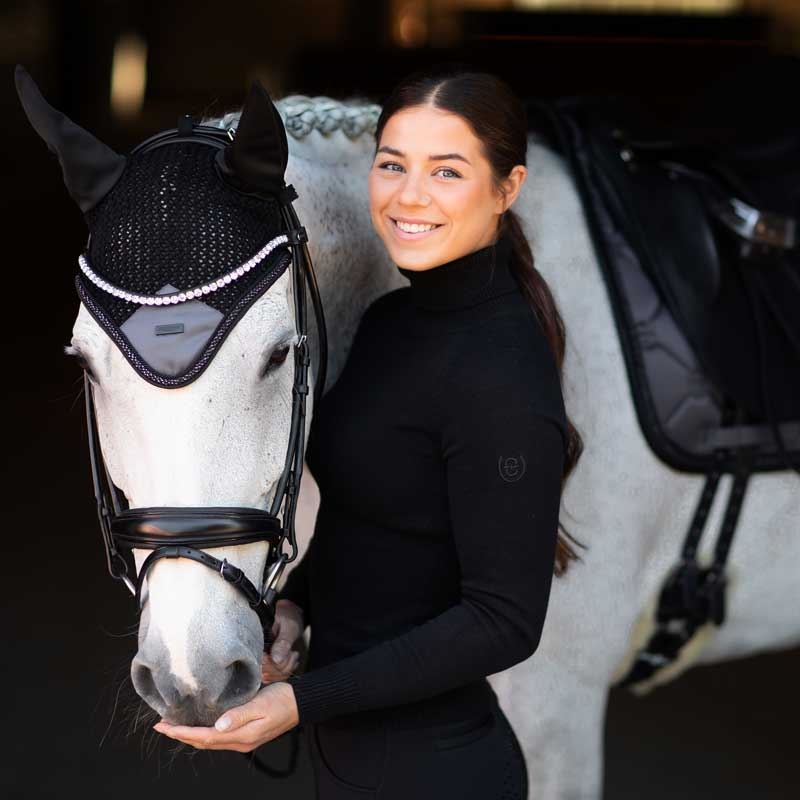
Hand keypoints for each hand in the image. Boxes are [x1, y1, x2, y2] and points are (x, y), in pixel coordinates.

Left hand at [153, 681, 298, 751]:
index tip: (165, 727)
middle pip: (204, 742)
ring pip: (209, 740)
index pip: (206, 737)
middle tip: (161, 726)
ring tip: (173, 725)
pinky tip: (198, 724)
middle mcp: (239, 741)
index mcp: (242, 735)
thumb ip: (240, 715)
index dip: (183, 733)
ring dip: (190, 734)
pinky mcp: (245, 733)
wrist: (300, 703)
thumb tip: (218, 725)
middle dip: (181, 735)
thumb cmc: (282, 700)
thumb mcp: (262, 704)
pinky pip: (218, 736)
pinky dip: (203, 732)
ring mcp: (242, 739)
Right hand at [262, 598, 304, 681]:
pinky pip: (274, 677)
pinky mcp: (267, 663)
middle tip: (293, 652)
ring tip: (293, 654)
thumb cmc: (288, 616)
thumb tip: (276, 659)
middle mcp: (255, 652)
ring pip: (270, 678)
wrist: (290, 614)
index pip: (260, 665)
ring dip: (286, 668)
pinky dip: (286, 671)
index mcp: (256, 641)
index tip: (290, 654)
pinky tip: (292, 660)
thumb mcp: (288, 625)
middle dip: (283, 666)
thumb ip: (283, 642)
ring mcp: (260, 659)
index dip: (276, 665)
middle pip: (265, 674)